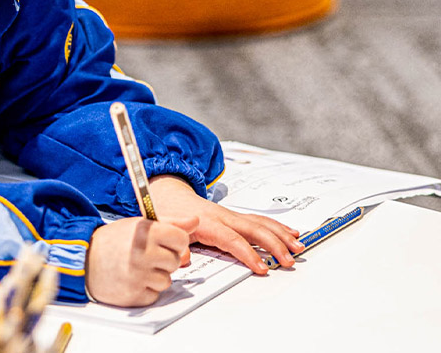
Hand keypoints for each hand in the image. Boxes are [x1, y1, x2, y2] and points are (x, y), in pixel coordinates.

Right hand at [87, 216, 196, 306]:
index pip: (181, 239)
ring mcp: (138, 275)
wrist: (83, 259)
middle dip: (164, 260)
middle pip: (176, 261)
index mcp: (146, 232)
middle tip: (145, 256)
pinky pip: (154, 295)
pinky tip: (131, 280)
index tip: (162, 242)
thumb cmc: (112, 241)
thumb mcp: (139, 225)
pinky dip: (145, 290)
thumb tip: (195, 221)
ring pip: (166, 280)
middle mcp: (143, 253)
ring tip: (136, 268)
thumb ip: (170, 222)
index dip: (174, 242)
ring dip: (155, 277)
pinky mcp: (133, 294)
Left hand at [148, 175, 304, 273]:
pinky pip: (260, 220)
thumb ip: (173, 243)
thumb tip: (183, 258)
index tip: (262, 267)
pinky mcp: (235, 216)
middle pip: (253, 230)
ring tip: (298, 248)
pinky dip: (278, 226)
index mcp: (206, 222)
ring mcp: (230, 215)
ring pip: (261, 223)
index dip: (248, 254)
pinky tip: (292, 233)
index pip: (231, 239)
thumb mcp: (163, 228)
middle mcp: (222, 216)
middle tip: (288, 261)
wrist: (166, 194)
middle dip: (274, 245)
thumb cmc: (167, 212)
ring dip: (281, 235)